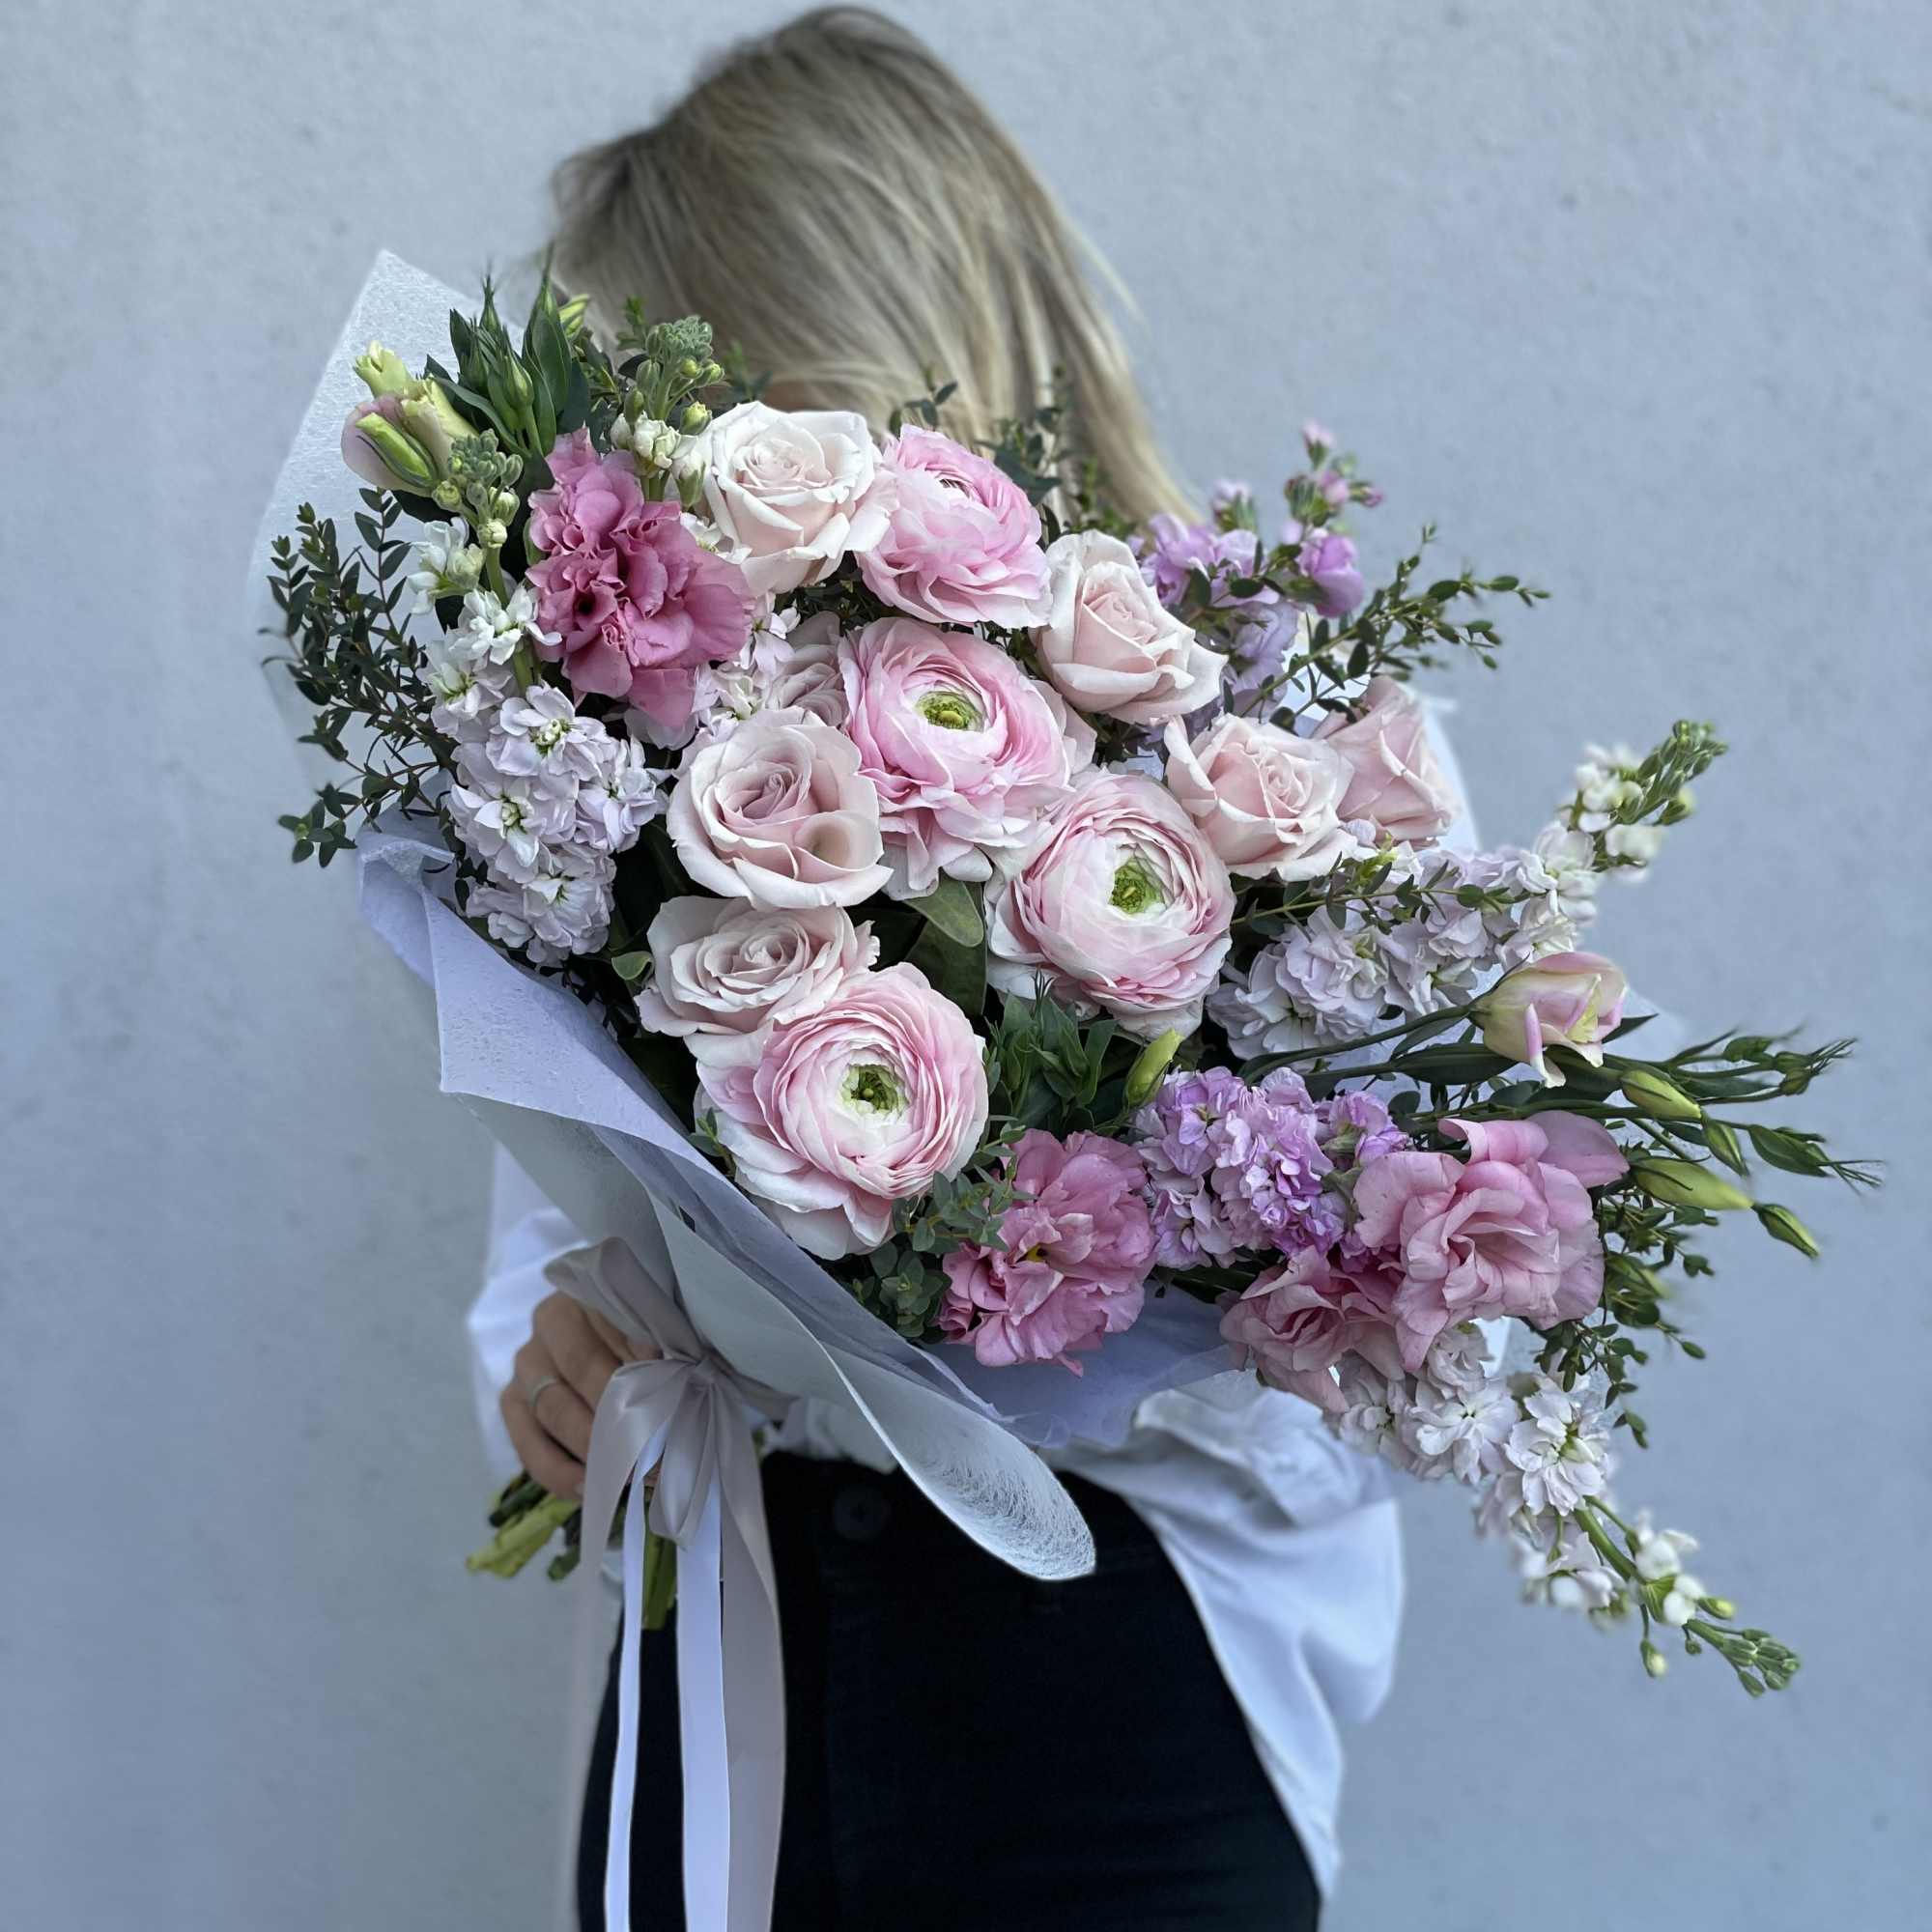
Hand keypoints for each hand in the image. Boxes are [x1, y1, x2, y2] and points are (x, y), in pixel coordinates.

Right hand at [501, 1292, 658, 1499]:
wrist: (595, 1342)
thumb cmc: (643, 1333)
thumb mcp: (659, 1326)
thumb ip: (667, 1344)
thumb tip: (679, 1381)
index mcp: (591, 1290)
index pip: (619, 1325)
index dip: (649, 1364)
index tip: (678, 1397)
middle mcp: (551, 1321)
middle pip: (584, 1369)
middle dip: (623, 1416)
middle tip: (659, 1452)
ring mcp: (527, 1361)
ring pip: (555, 1409)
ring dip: (595, 1449)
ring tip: (631, 1476)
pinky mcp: (512, 1399)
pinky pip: (528, 1444)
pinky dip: (559, 1472)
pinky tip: (589, 1489)